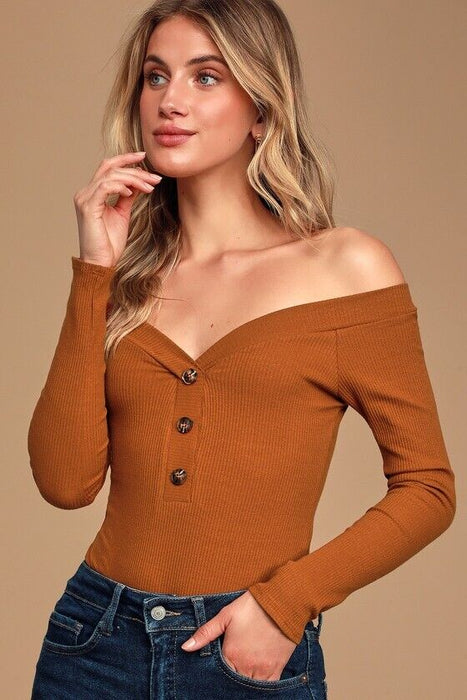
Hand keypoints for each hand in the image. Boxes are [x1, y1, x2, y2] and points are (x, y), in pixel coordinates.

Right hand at [73, 151, 162, 266]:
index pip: (108, 167)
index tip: (145, 157)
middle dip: (135, 170)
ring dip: (133, 179)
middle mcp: (85, 192)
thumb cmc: (109, 243)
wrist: (100, 262)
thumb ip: (126, 197)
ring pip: (110, 175)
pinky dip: (120, 186)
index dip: (126, 159)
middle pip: (110, 167)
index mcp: (92, 193)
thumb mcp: (122, 214)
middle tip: (155, 177)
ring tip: (150, 187)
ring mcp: (84, 198)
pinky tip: (132, 192)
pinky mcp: (87, 207)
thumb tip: (137, 182)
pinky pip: (105, 187)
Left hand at [180, 590, 296, 681]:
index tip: (217, 670)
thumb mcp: (226, 615)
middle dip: (230, 679)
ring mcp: (262, 670)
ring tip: (241, 673)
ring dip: (243, 683)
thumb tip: (186, 647)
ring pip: (249, 687)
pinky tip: (255, 680)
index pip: (219, 674)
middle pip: (233, 683)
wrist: (281, 602)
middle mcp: (246, 666)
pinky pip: (267, 688)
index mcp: (231, 654)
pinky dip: (260, 688)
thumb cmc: (252, 607)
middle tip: (231, 669)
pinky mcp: (277, 669)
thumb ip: (205, 632)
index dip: (216, 673)